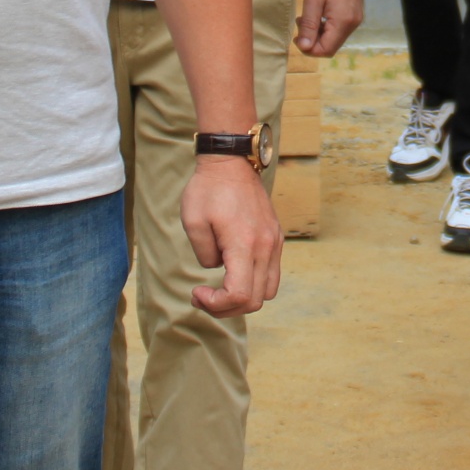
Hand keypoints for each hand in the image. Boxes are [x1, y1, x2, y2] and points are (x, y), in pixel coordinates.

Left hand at [182, 155, 284, 317]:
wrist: (232, 161)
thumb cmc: (208, 189)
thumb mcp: (193, 223)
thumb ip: (204, 255)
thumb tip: (218, 268)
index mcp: (244, 243)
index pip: (239, 296)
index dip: (216, 305)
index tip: (197, 293)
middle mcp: (266, 246)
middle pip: (255, 301)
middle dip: (226, 308)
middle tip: (203, 297)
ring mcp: (274, 242)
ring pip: (268, 291)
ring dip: (243, 299)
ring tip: (220, 290)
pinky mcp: (276, 238)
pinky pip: (271, 274)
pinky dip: (254, 284)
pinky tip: (234, 273)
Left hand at [296, 0, 364, 57]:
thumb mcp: (312, 0)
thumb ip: (309, 26)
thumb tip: (305, 47)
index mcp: (343, 22)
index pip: (326, 50)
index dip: (309, 49)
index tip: (296, 37)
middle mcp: (353, 23)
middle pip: (331, 45)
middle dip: (313, 40)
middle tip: (299, 23)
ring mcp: (356, 17)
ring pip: (335, 37)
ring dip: (319, 32)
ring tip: (305, 17)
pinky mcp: (354, 11)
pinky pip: (339, 27)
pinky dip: (326, 25)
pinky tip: (317, 12)